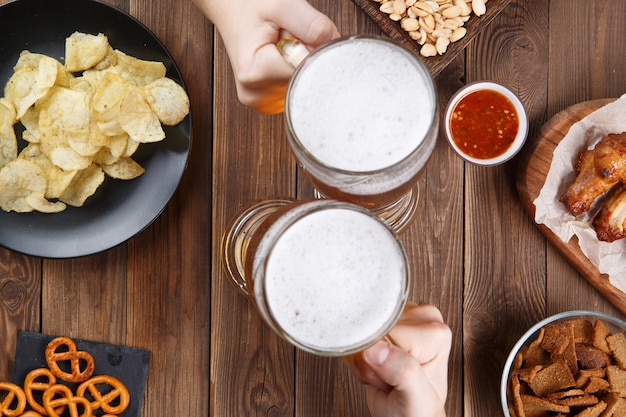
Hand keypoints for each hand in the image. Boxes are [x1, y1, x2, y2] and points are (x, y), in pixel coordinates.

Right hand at [192, 0, 339, 113]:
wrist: (232, 11)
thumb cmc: (250, 6)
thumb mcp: (281, 4)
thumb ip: (311, 25)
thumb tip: (335, 47)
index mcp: (256, 73)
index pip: (307, 73)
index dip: (313, 52)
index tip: (301, 35)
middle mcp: (256, 94)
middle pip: (306, 82)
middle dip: (307, 58)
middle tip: (288, 38)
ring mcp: (262, 101)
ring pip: (304, 86)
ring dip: (301, 65)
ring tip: (282, 47)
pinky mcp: (268, 102)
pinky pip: (296, 89)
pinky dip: (295, 72)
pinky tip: (282, 59)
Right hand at [344, 302, 451, 416]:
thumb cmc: (418, 411)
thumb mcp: (415, 397)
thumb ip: (402, 372)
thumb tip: (376, 348)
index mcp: (435, 332)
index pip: (389, 331)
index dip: (381, 357)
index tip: (390, 377)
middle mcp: (421, 320)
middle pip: (373, 327)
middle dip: (370, 358)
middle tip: (386, 378)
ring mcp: (401, 319)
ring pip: (360, 330)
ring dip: (362, 359)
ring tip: (382, 376)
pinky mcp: (383, 323)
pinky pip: (354, 333)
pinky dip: (356, 356)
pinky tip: (374, 368)